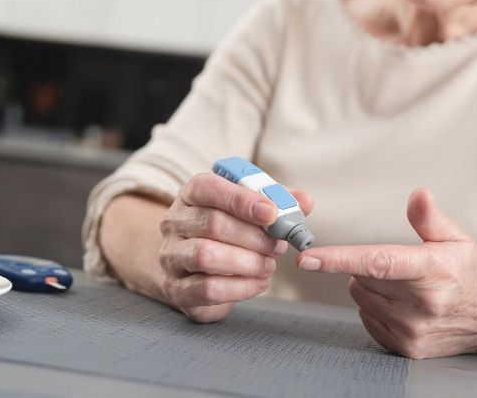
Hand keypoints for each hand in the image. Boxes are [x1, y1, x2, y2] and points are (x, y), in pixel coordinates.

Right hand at [158, 172, 312, 322]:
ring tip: (268, 265)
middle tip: (278, 245)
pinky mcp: (177, 288)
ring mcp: (172, 256)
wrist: (193, 268)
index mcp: (192, 194)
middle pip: (213, 223)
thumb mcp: (247, 210)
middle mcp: (175, 222)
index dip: (241, 200)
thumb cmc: (226, 232)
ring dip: (247, 262)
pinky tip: (258, 282)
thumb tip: (305, 201)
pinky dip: (241, 287)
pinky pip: (208, 288)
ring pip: (206, 255)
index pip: (209, 187)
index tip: (271, 213)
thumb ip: (277, 202)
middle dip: (253, 236)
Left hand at [296, 188, 476, 357]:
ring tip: (404, 286)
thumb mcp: (455, 237)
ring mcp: (413, 329)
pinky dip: (376, 310)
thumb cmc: (469, 271)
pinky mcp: (407, 347)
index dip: (338, 260)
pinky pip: (368, 320)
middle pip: (362, 279)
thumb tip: (418, 195)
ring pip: (361, 299)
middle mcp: (421, 304)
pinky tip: (403, 306)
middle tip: (398, 267)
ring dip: (372, 289)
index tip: (309, 258)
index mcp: (431, 269)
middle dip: (369, 268)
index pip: (377, 263)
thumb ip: (429, 218)